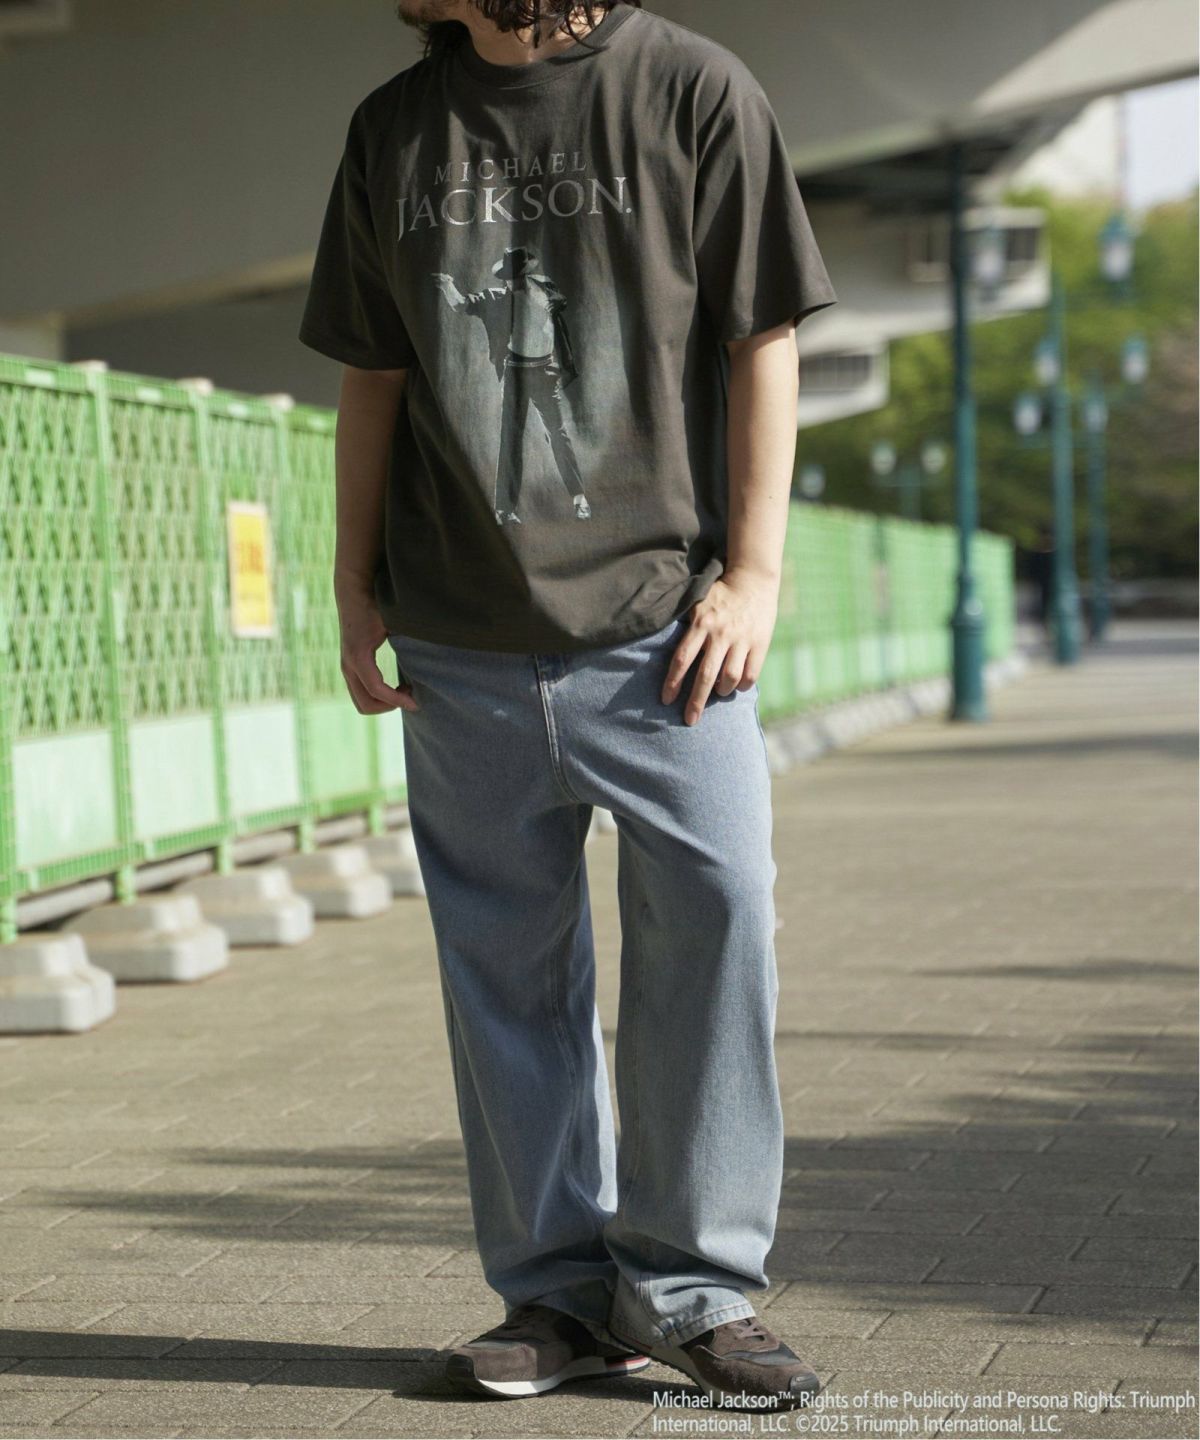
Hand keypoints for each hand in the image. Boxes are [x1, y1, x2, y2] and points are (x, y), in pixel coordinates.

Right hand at [336, 579, 419, 715]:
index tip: (416, 703)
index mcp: (359, 656)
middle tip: (411, 697)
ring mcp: (346, 667)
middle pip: (366, 704)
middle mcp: (348, 665)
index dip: (397, 700)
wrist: (354, 592)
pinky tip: (397, 686)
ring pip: (361, 702)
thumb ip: (410, 639)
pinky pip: (361, 693)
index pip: (377, 689)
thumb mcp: (393, 622)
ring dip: (383, 704)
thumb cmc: (376, 605)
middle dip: (390, 706)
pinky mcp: (349, 667)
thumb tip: (434, 652)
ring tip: (404, 691)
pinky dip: (378, 697)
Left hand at [662, 569, 778, 725]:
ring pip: (729, 677)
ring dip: (721, 690)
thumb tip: (668, 650)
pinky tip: (737, 686)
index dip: (673, 682)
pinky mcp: (760, 643)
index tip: (666, 700)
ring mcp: (742, 639)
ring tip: (718, 693)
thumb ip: (686, 625)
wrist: (754, 579)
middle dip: (696, 702)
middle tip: (689, 720)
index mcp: (701, 623)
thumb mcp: (697, 602)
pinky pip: (751, 674)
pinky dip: (742, 685)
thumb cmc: (720, 593)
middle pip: (705, 675)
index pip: (682, 659)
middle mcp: (720, 634)